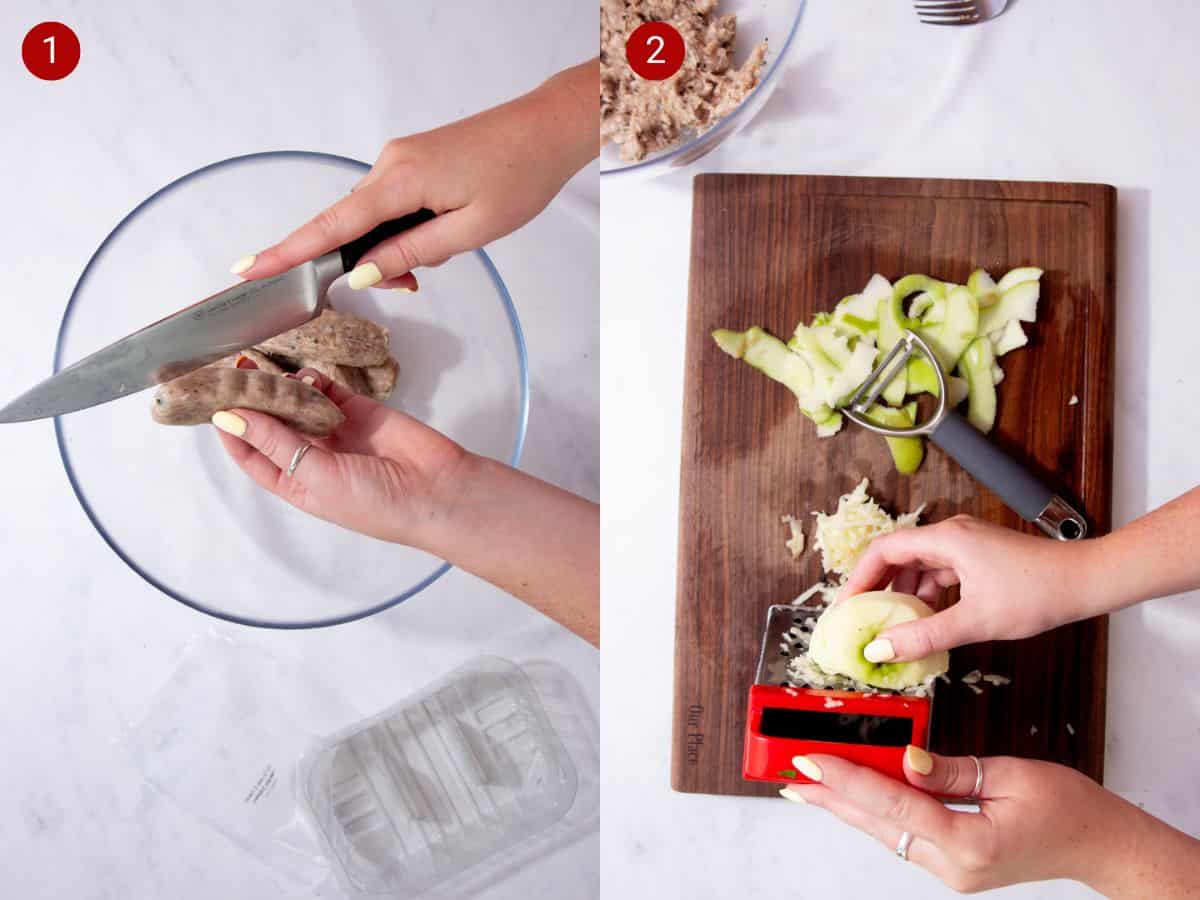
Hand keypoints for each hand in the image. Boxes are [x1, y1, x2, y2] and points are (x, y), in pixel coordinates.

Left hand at [210, 367, 599, 644]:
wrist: (437, 491)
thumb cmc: (378, 504)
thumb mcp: (316, 476)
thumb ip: (275, 441)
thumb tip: (230, 416)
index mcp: (296, 482)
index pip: (250, 453)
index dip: (229, 428)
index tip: (211, 400)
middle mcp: (312, 456)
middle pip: (271, 422)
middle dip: (252, 399)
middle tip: (231, 370)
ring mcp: (336, 431)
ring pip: (297, 401)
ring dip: (281, 386)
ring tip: (264, 367)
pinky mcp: (360, 410)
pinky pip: (328, 388)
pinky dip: (314, 378)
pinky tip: (305, 372)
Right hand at [230, 59, 597, 288]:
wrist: (547, 130)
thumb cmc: (518, 177)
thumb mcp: (468, 231)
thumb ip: (411, 253)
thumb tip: (361, 273)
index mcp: (401, 181)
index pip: (330, 225)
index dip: (288, 250)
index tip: (248, 268)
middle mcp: (390, 164)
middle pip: (350, 225)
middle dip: (369, 261)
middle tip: (413, 283)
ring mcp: (399, 158)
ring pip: (373, 217)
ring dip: (392, 247)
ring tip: (440, 255)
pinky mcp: (413, 160)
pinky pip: (390, 202)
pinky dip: (403, 228)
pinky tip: (438, 235)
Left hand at [779, 749, 1197, 894]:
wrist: (1099, 846)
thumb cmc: (1066, 807)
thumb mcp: (1010, 776)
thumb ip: (951, 772)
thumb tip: (905, 758)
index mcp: (968, 843)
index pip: (892, 803)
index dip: (847, 779)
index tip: (810, 761)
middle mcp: (952, 865)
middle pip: (877, 824)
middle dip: (830, 797)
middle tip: (789, 775)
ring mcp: (950, 871)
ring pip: (884, 831)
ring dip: (847, 805)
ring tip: (808, 784)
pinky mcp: (952, 866)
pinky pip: (902, 835)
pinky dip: (875, 812)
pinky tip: (852, 797)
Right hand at [838, 516, 1106, 661]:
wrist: (1087, 581)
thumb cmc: (1038, 593)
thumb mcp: (975, 621)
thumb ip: (924, 636)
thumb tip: (882, 649)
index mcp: (945, 539)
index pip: (883, 551)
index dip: (859, 579)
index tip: (847, 608)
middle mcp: (951, 535)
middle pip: (897, 557)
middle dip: (877, 589)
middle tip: (863, 620)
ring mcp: (966, 545)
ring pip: (919, 567)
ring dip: (903, 595)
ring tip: (894, 627)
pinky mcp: (979, 557)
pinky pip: (939, 573)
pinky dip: (927, 596)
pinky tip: (928, 621)